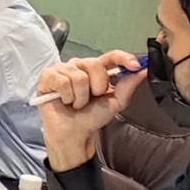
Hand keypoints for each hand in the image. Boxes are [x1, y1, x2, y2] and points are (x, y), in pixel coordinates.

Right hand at [36, 51, 146, 170]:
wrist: (74, 133)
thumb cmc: (91, 117)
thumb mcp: (115, 102)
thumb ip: (128, 85)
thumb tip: (142, 70)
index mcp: (96, 69)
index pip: (110, 55)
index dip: (123, 57)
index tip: (135, 65)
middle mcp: (79, 65)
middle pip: (94, 64)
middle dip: (97, 86)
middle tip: (91, 99)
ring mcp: (62, 69)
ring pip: (78, 76)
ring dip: (80, 97)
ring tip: (76, 103)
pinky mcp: (48, 76)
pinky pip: (62, 82)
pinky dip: (67, 96)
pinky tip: (64, 101)